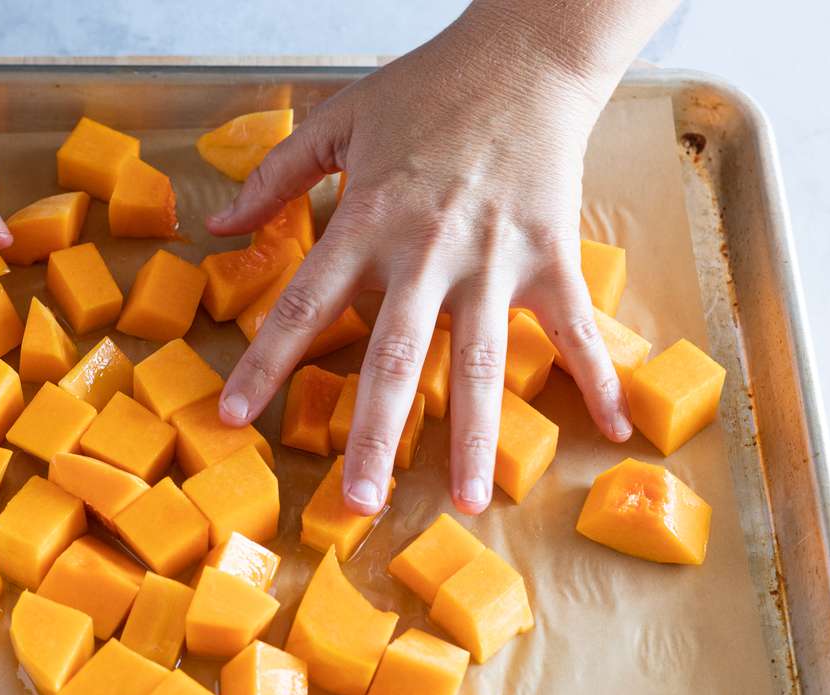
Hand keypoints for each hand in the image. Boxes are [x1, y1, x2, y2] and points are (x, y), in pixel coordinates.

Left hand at [208, 3, 664, 514]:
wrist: (524, 55)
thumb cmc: (428, 88)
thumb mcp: (337, 122)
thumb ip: (275, 177)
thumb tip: (219, 229)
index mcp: (367, 220)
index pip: (304, 305)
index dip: (266, 364)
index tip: (235, 417)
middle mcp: (427, 250)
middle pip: (395, 357)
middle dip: (375, 435)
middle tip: (358, 503)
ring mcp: (493, 258)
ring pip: (480, 361)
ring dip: (474, 435)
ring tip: (466, 501)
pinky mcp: (550, 255)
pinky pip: (574, 328)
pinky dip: (597, 377)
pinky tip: (610, 433)